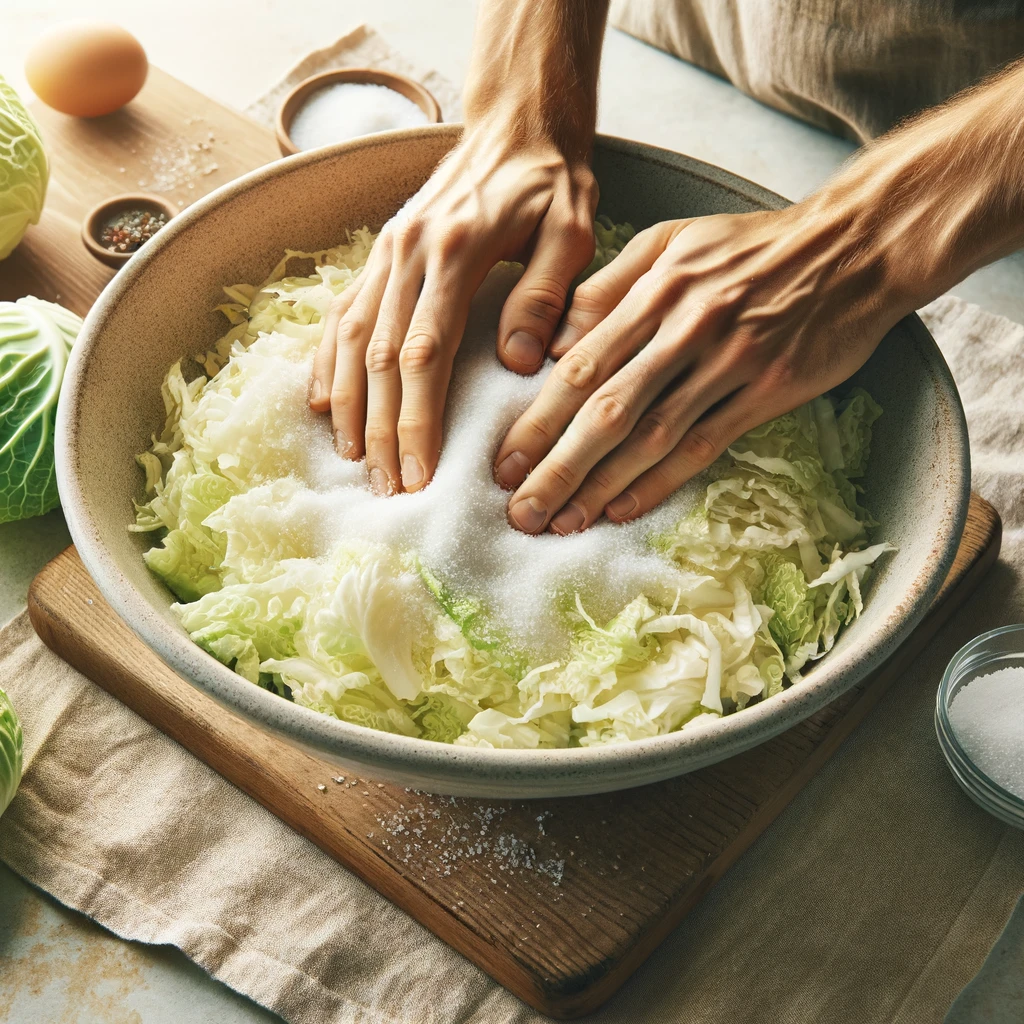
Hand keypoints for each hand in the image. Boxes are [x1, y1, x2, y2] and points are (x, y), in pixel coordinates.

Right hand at [308, 121, 597, 495]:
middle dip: (381, 430)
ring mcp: (386, 253)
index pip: (423, 354)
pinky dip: (329, 362)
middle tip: (388, 489)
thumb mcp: (571, 232)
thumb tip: (516, 362)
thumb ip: (544, 294)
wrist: (516, 125)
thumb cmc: (552, 183)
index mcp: (454, 253)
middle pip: (380, 358)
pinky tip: (323, 403)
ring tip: (353, 461)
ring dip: (348, 405)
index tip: (419, 473)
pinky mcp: (381, 254)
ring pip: (351, 339)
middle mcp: (407, 254)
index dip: (416, 420)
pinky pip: (341, 313)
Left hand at [494, 203, 910, 533]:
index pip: (580, 366)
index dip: (537, 420)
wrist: (853, 246)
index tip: (503, 463)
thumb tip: (553, 340)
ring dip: (601, 485)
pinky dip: (661, 481)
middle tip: (520, 510)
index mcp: (655, 289)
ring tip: (562, 522)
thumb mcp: (673, 240)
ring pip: (652, 436)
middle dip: (556, 465)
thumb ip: (608, 286)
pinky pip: (705, 444)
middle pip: (607, 409)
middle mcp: (686, 327)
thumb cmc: (751, 245)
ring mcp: (729, 361)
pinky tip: (624, 510)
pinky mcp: (769, 389)